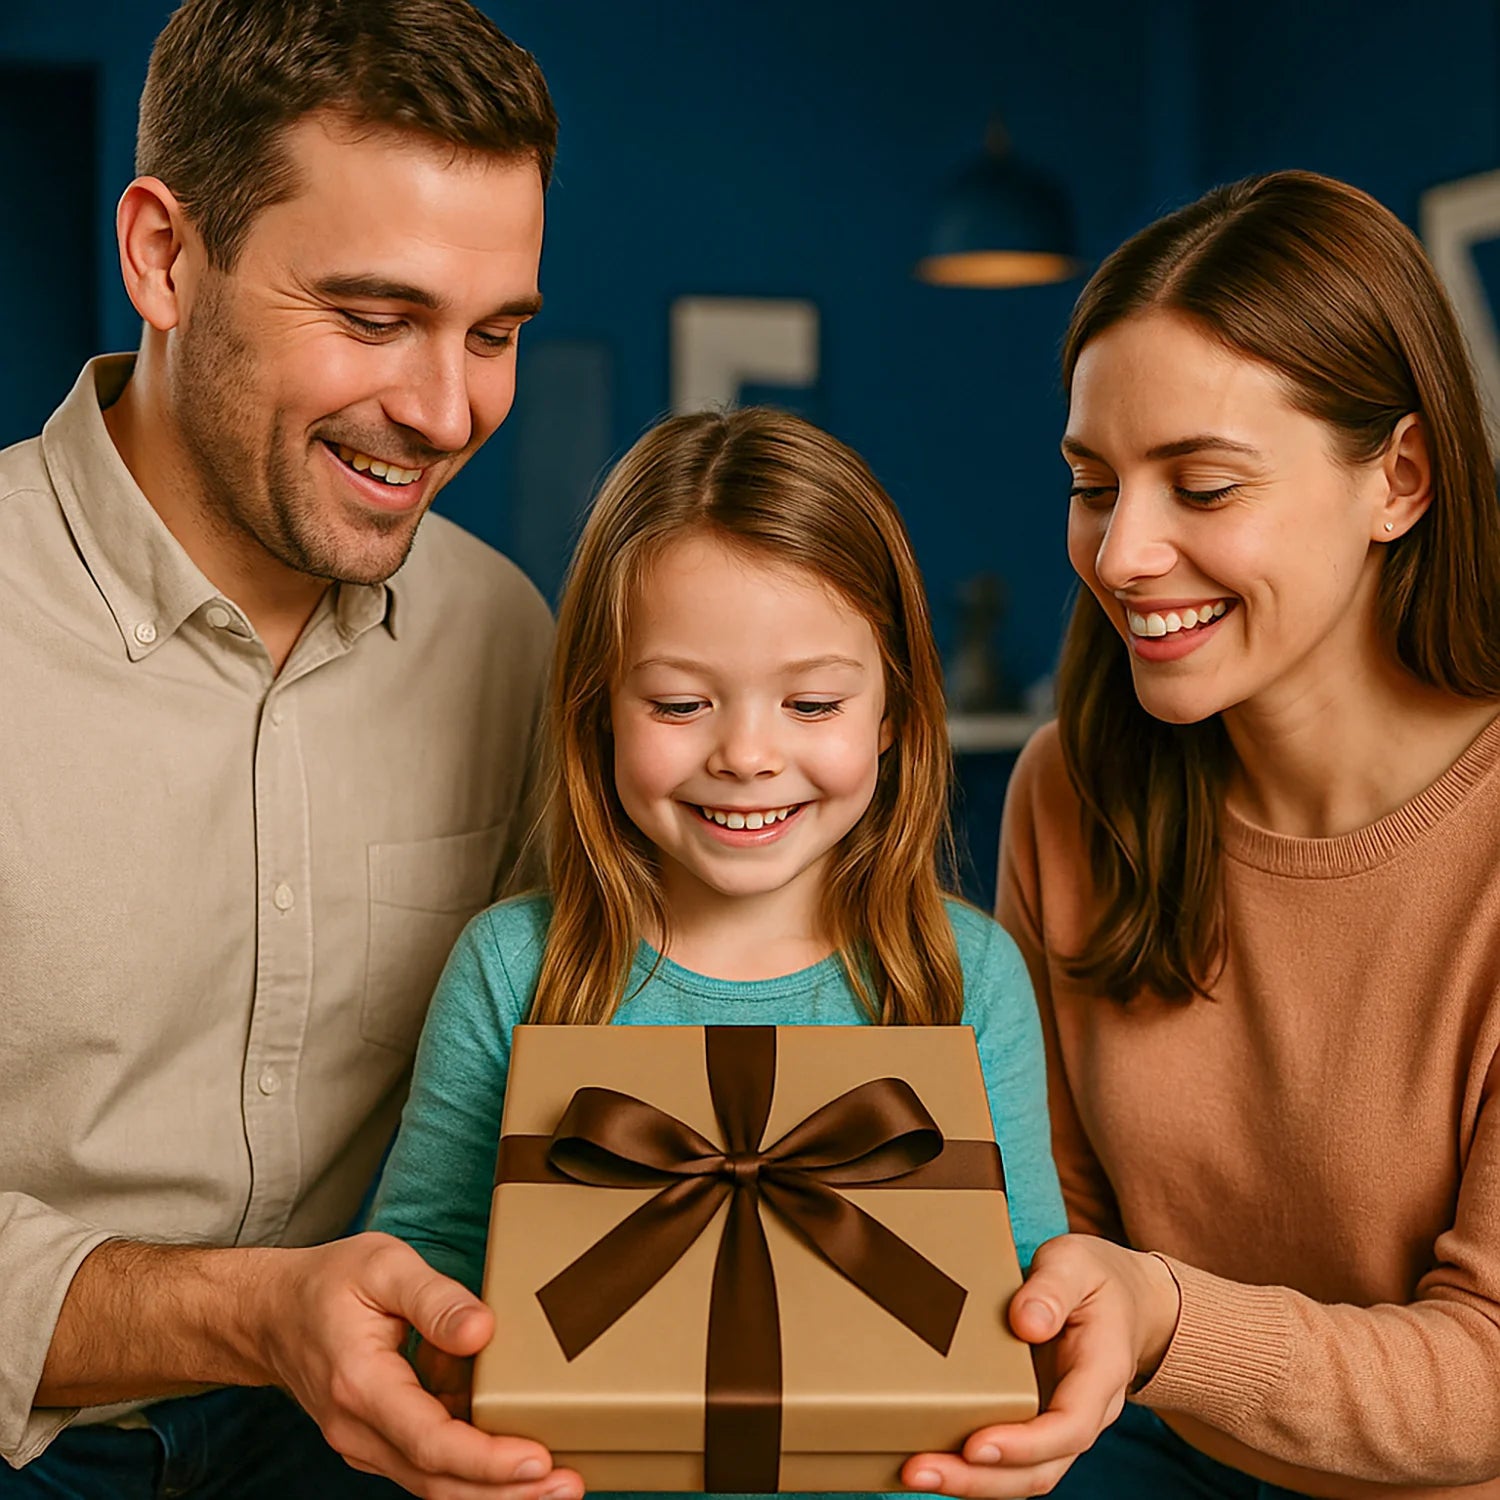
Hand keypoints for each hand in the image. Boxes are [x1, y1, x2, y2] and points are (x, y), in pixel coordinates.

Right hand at [248, 1232, 584, 1499]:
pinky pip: (429, 1465)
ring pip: (435, 1483)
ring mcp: (367, 1443)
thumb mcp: (383, 1265)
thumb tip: (482, 1332)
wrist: (270, 1315)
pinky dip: (472, 1468)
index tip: (537, 1460)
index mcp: (361, 1385)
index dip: (487, 1460)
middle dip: (506, 1492)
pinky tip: (516, 1453)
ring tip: (558, 1482)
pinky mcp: (379, 1442)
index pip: (431, 1441)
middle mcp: (360, 1430)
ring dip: (495, 1489)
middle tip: (568, 1485)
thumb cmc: (328, 1284)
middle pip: (439, 1481)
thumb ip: (434, 1298)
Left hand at [899, 1234, 1179, 1496]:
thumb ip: (1053, 1288)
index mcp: (1101, 1373)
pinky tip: (930, 1457)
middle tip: (920, 1470)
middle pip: (1040, 1469)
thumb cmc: (1095, 1281)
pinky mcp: (1035, 1419)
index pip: (1070, 1427)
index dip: (1025, 1444)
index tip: (977, 1446)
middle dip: (979, 1478)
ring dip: (969, 1481)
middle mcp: (1085, 1412)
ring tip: (915, 1472)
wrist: (1125, 1302)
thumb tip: (1026, 1323)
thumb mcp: (1077, 1264)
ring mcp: (1059, 1422)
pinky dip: (972, 1467)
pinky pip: (1009, 1458)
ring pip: (1022, 1474)